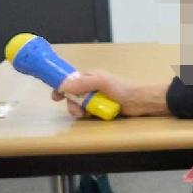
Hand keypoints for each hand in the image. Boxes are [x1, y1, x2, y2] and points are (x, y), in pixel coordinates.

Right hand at [53, 70, 169, 118]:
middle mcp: (90, 86)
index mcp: (88, 77)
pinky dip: (87, 114)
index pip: (69, 81)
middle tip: (78, 112)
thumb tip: (63, 85)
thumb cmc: (120, 89)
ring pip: (79, 105)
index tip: (55, 98)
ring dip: (79, 110)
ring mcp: (95, 98)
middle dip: (72, 104)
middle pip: (72, 96)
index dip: (61, 88)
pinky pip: (88, 112)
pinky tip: (92, 116)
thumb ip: (83, 83)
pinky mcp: (100, 108)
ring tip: (85, 115)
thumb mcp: (101, 82)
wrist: (138, 102)